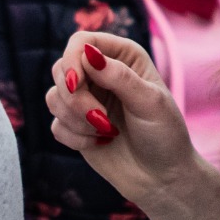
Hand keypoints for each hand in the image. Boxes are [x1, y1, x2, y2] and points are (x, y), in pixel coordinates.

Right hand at [44, 34, 200, 215]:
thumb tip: (88, 53)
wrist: (162, 177)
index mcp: (122, 56)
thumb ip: (119, 77)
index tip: (76, 85)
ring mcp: (86, 99)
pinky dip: (75, 137)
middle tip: (102, 120)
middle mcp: (100, 73)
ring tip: (108, 132)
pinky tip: (101, 144)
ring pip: (54, 97)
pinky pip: (56, 125)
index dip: (72, 59)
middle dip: (76, 99)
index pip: (81, 41)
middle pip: (62, 69)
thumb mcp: (150, 103)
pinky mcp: (75, 125)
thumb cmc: (165, 135)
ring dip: (77, 120)